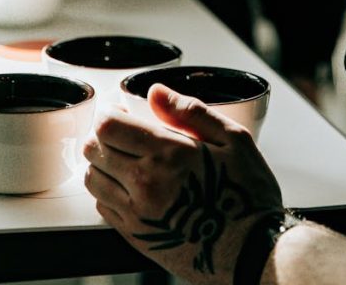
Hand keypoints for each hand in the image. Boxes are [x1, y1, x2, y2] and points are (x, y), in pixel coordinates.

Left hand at [84, 86, 283, 284]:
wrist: (252, 252)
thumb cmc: (247, 196)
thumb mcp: (234, 140)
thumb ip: (191, 111)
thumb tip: (156, 93)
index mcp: (167, 154)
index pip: (108, 126)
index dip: (109, 112)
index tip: (122, 110)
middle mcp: (145, 184)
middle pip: (93, 149)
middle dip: (102, 134)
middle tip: (122, 132)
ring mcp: (137, 213)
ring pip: (93, 178)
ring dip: (101, 163)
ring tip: (124, 158)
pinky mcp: (135, 237)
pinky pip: (102, 208)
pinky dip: (108, 191)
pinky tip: (130, 186)